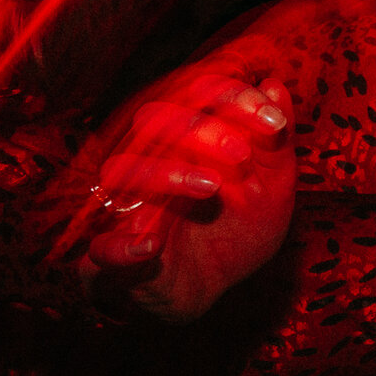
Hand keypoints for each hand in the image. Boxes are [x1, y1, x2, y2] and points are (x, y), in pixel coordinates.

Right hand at [76, 65, 296, 322]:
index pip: (196, 95)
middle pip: (153, 119)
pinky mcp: (112, 255)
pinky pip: (99, 246)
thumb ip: (276, 141)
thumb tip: (275, 86)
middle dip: (199, 128)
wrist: (216, 288)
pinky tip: (151, 245)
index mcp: (190, 139)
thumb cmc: (239, 227)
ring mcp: (127, 204)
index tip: (273, 122)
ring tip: (211, 187)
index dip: (233, 98)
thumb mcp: (274, 186)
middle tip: (241, 156)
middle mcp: (152, 160)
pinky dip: (119, 246)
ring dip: (166, 173)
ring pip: (120, 169)